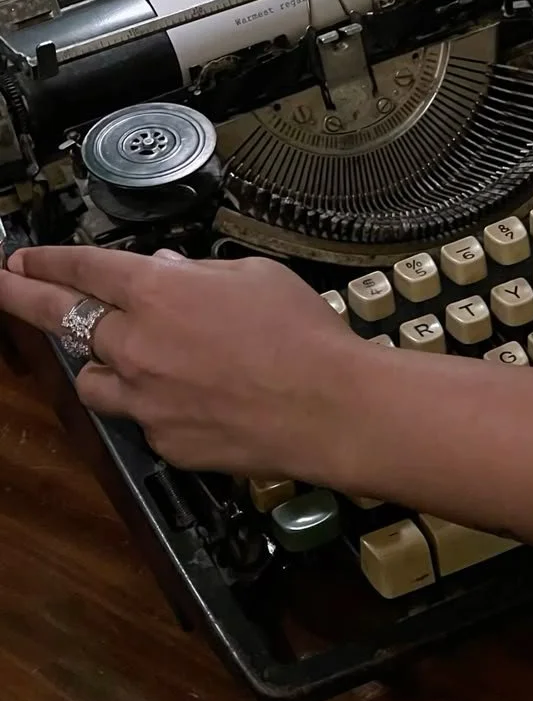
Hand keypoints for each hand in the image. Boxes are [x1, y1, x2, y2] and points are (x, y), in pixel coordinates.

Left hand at [0, 246, 359, 480]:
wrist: (331, 408)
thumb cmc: (302, 333)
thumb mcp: (254, 276)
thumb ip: (199, 274)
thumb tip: (171, 274)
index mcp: (158, 292)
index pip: (82, 268)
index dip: (45, 261)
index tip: (20, 259)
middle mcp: (136, 344)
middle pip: (60, 318)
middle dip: (23, 298)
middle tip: (2, 288)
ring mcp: (144, 399)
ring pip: (93, 379)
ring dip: (101, 362)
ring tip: (128, 357)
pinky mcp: (162, 440)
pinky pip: (141, 416)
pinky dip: (154, 402)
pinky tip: (196, 398)